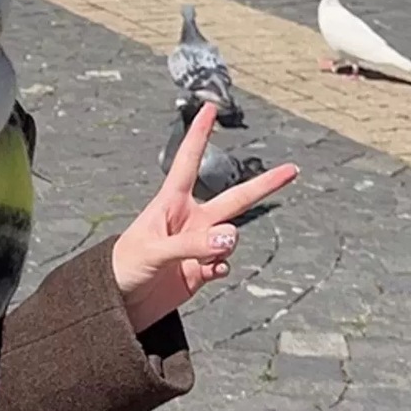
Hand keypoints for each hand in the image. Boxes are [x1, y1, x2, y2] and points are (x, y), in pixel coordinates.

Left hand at [111, 104, 299, 335]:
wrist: (118, 303)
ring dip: (226, 245)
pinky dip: (221, 266)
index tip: (209, 107)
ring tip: (209, 257)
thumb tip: (231, 239)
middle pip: (235, 198)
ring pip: (231, 236)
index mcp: (171, 203)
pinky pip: (224, 263)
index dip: (199, 134)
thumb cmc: (123, 268)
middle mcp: (190, 220)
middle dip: (264, 184)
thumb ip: (193, 245)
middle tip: (292, 169)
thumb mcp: (155, 251)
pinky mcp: (200, 270)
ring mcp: (197, 245)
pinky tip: (208, 272)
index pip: (189, 161)